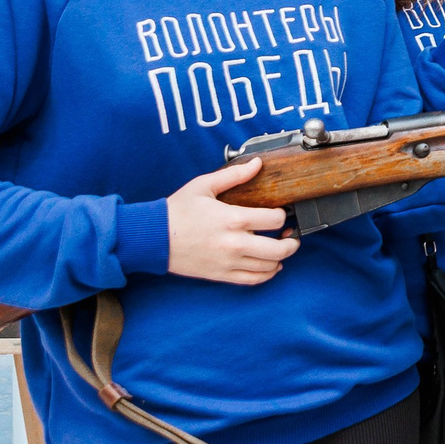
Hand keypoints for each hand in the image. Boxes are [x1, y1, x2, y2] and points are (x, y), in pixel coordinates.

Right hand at [166, 158, 294, 284]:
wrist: (153, 237)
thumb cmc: (177, 211)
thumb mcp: (204, 186)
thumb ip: (234, 175)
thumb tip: (257, 164)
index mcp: (232, 219)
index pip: (275, 220)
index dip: (283, 215)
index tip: (280, 213)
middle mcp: (234, 243)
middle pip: (279, 249)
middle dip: (292, 242)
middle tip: (291, 235)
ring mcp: (228, 262)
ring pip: (268, 266)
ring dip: (281, 258)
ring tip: (280, 248)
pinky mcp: (221, 274)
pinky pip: (252, 279)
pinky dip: (266, 274)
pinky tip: (270, 265)